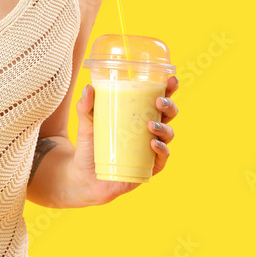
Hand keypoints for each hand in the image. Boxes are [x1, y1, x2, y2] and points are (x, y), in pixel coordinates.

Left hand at [70, 75, 179, 204]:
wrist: (84, 177)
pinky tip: (153, 144)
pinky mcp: (149, 168)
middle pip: (168, 116)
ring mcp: (151, 150)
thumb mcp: (86, 124)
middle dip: (169, 107)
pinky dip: (161, 150)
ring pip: (168, 135)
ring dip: (164, 128)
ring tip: (150, 126)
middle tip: (159, 102)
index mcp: (138, 116)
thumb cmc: (90, 146)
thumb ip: (85, 107)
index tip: (171, 79)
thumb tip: (88, 88)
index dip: (168, 90)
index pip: (157, 100)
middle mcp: (149, 132)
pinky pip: (162, 159)